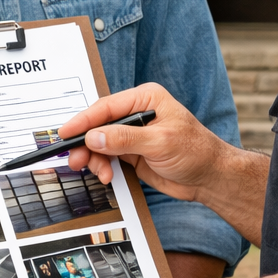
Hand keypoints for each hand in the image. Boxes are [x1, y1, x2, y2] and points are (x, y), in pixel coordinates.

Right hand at [58, 83, 226, 200]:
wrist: (210, 178)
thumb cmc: (196, 152)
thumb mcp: (160, 143)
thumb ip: (125, 139)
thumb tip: (95, 137)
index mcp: (145, 99)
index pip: (106, 107)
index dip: (83, 120)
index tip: (66, 133)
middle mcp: (136, 113)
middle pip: (99, 125)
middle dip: (86, 144)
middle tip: (75, 160)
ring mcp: (132, 134)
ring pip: (100, 143)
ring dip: (94, 159)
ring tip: (98, 173)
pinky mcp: (132, 152)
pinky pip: (107, 156)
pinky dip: (102, 166)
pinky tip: (107, 175)